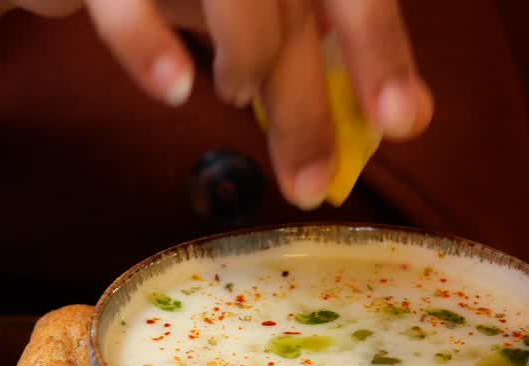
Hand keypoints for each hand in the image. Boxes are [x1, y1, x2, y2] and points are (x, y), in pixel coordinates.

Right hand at [0, 0, 433, 209]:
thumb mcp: (261, 13)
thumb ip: (314, 54)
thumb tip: (398, 118)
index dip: (381, 51)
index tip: (404, 122)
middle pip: (295, 6)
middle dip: (307, 104)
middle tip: (311, 185)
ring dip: (245, 61)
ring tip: (236, 94)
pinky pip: (125, 1)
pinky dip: (147, 47)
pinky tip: (172, 89)